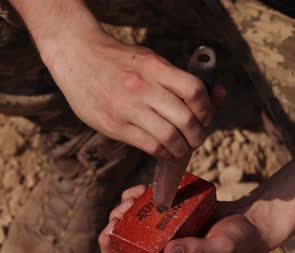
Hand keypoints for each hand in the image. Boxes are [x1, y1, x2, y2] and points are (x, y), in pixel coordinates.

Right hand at [42, 31, 224, 158]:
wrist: (77, 58)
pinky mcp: (113, 126)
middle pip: (185, 119)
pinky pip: (149, 146)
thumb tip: (217, 93)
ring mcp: (126, 108)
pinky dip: (164, 152)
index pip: (194, 91)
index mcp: (154, 67)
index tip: (206, 116)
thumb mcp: (149, 59)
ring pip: (168, 137)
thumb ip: (178, 78)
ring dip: (182, 147)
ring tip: (182, 146)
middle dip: (198, 134)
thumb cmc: (117, 60)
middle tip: (197, 137)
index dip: (208, 108)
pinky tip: (164, 150)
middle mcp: (141, 88)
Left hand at [95, 185, 277, 252]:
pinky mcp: (167, 213)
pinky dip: (134, 198)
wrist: (249, 220)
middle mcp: (161, 252)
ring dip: (120, 216)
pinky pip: (143, 207)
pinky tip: (136, 191)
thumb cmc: (236, 240)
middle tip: (110, 225)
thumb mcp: (219, 248)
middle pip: (124, 251)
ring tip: (124, 204)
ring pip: (129, 227)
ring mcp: (162, 232)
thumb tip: (166, 250)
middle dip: (111, 239)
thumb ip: (195, 250)